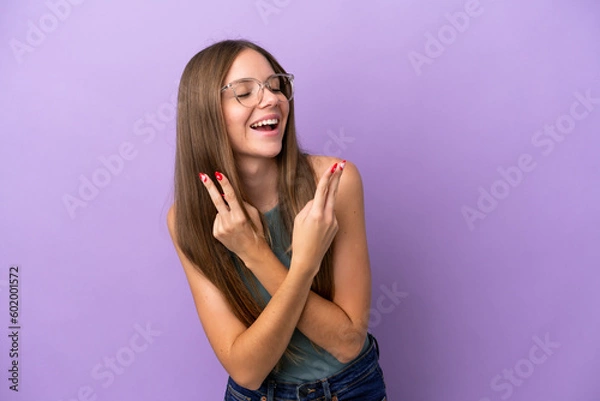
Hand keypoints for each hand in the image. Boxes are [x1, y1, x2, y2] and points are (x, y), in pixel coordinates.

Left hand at [198, 171, 265, 261]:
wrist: (251, 251)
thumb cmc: (255, 230)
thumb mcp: (254, 215)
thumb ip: (242, 204)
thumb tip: (227, 195)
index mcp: (240, 217)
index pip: (231, 196)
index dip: (224, 184)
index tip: (218, 174)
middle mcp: (229, 223)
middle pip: (217, 201)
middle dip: (210, 187)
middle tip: (202, 175)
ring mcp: (221, 229)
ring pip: (218, 211)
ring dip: (224, 211)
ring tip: (234, 223)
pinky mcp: (216, 234)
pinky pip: (216, 220)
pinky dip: (222, 219)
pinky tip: (229, 227)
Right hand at [291, 160, 345, 276]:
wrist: (308, 260)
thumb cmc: (299, 240)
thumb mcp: (299, 220)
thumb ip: (309, 206)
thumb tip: (317, 199)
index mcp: (316, 214)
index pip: (323, 190)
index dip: (328, 177)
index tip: (333, 167)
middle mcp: (328, 216)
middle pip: (333, 192)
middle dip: (337, 177)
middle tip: (342, 164)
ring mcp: (334, 222)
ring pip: (329, 204)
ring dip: (326, 198)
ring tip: (321, 204)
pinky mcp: (336, 227)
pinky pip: (329, 214)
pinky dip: (323, 213)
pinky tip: (315, 226)